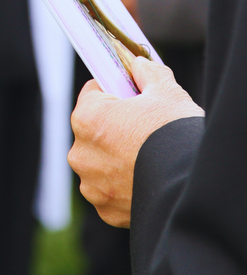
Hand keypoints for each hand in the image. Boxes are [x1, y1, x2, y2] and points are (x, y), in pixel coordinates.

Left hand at [68, 57, 203, 227]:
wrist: (193, 186)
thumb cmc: (174, 134)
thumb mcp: (165, 91)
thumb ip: (147, 73)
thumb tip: (139, 65)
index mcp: (87, 117)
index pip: (92, 93)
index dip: (112, 90)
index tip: (129, 95)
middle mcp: (80, 152)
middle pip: (93, 128)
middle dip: (113, 125)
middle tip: (142, 126)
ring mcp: (91, 184)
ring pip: (99, 160)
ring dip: (115, 157)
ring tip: (145, 155)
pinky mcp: (106, 209)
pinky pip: (109, 189)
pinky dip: (122, 183)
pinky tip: (144, 177)